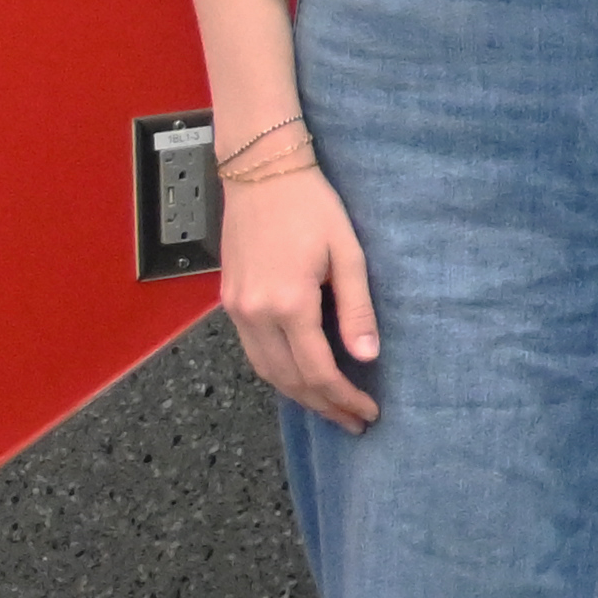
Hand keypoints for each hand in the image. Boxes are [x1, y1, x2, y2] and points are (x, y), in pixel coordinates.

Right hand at [220, 160, 381, 428]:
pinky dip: (277, 373)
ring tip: (331, 408)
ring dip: (299, 395)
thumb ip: (357, 308)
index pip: (318, 370)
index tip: (368, 412)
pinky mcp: (229, 303)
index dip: (344, 396)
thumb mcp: (348, 253)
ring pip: (266, 372)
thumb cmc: (312, 207)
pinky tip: (300, 378)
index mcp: (289, 304)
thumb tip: (367, 355)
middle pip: (289, 380)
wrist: (261, 175)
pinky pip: (252, 353)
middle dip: (323, 406)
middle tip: (354, 422)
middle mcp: (255, 314)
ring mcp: (237, 311)